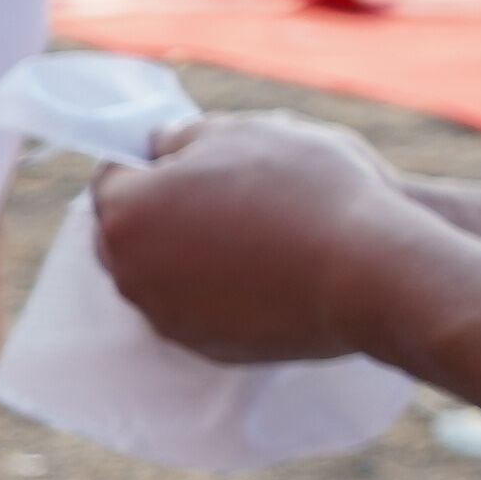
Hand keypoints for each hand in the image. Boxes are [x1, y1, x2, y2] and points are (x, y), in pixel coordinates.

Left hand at [87, 112, 433, 370]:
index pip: (111, 176)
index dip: (146, 160)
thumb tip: (162, 146)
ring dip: (183, 249)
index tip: (182, 155)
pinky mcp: (203, 347)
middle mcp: (130, 273)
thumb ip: (185, 137)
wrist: (368, 270)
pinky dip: (212, 287)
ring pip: (157, 273)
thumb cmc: (305, 190)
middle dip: (156, 207)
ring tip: (241, 227)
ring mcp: (165, 316)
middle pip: (125, 231)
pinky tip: (256, 268)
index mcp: (126, 214)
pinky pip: (193, 308)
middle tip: (211, 189)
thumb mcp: (242, 132)